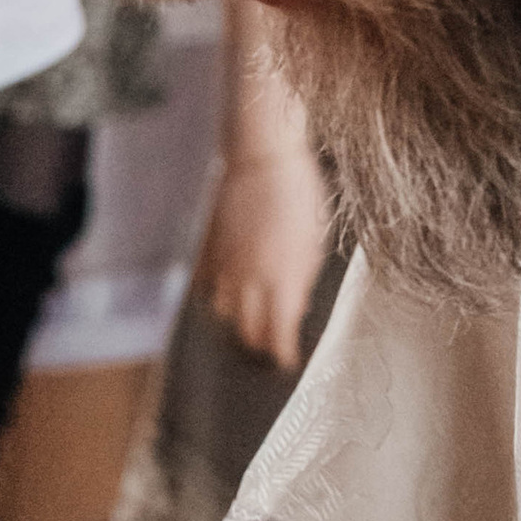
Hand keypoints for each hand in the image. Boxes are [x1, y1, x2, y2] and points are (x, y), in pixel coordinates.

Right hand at [195, 145, 332, 373]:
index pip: (278, 336)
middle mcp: (249, 280)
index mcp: (282, 280)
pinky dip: (216, 296)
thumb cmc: (298, 193)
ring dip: (236, 322)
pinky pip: (206, 287)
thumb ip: (302, 281)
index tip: (287, 361)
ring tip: (248, 320)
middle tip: (269, 346)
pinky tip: (227, 292)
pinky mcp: (207, 253)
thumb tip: (295, 310)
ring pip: (224, 314)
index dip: (282, 354)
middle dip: (259, 345)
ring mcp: (224, 267)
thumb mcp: (314, 241)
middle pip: (247, 333)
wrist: (262, 159)